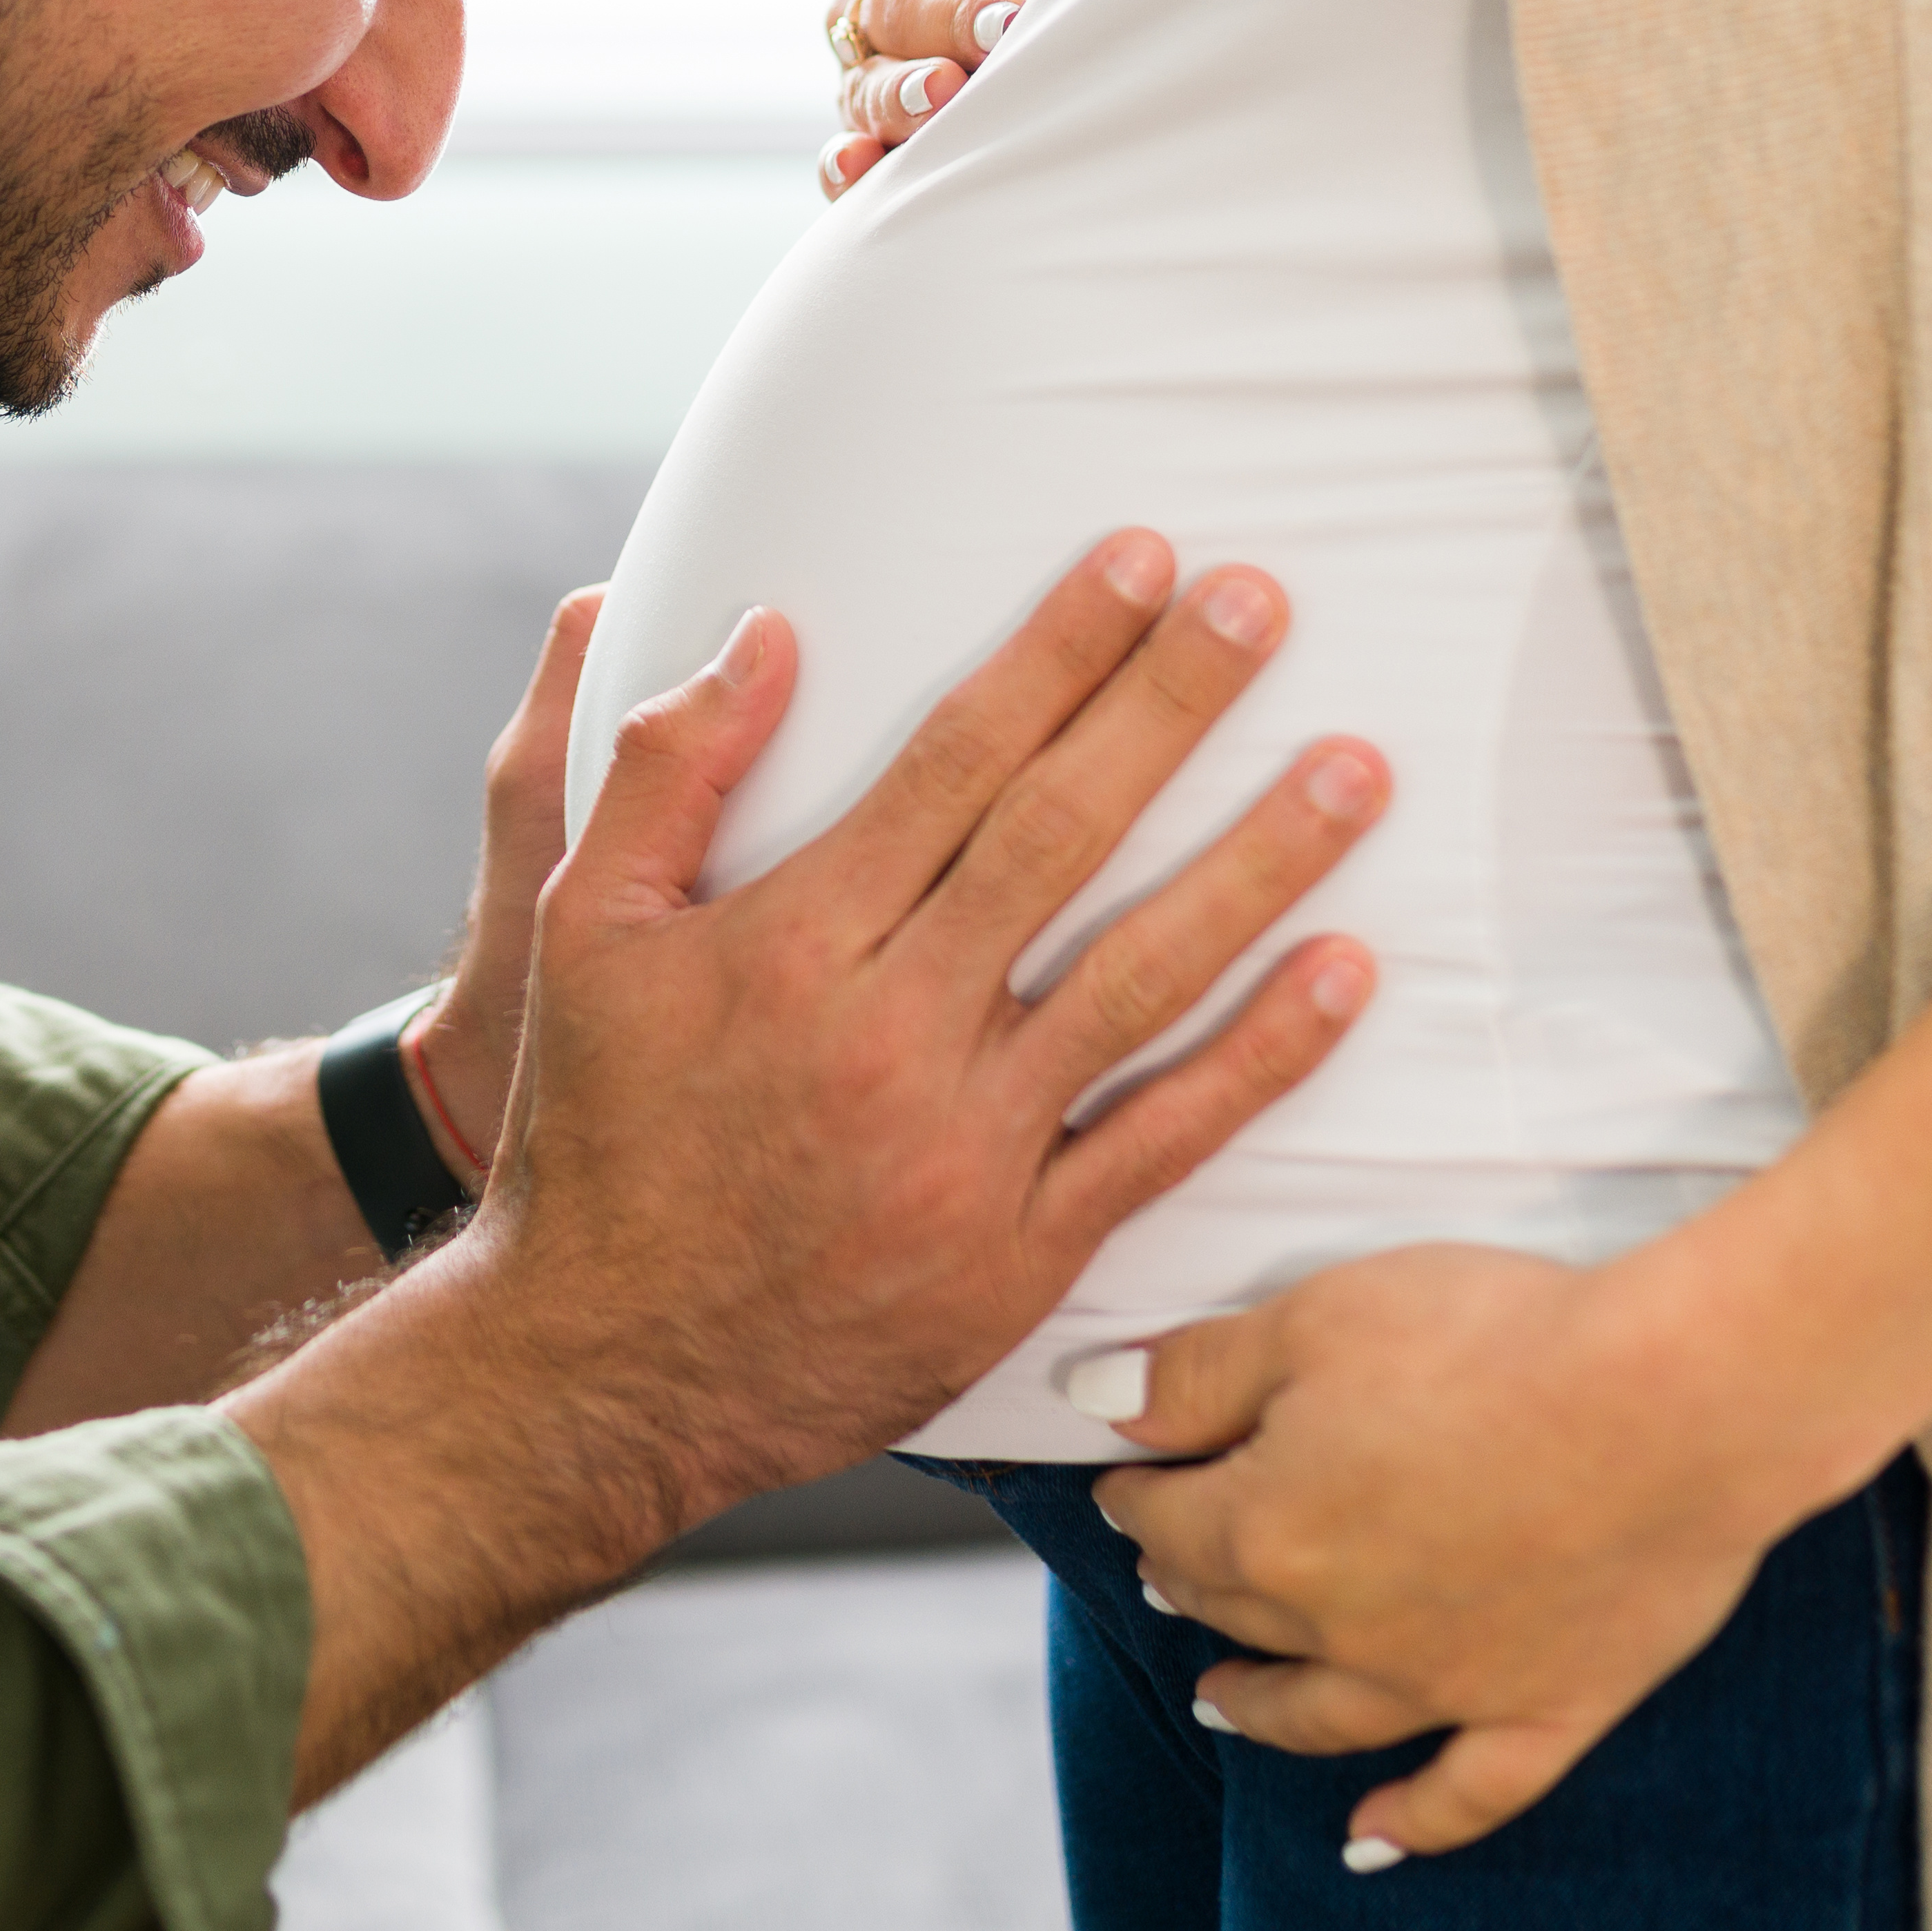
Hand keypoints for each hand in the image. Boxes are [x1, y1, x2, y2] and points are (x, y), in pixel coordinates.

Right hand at [231, 532, 1392, 1789]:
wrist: (601, 1369)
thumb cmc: (592, 1134)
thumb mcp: (574, 932)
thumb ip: (660, 772)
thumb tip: (764, 631)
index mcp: (791, 941)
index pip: (954, 760)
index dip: (1055, 651)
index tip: (1142, 561)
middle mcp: (891, 1032)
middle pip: (1061, 836)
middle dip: (1170, 707)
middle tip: (1264, 605)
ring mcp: (967, 1148)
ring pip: (1142, 978)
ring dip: (1258, 863)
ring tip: (1357, 767)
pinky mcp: (1018, 1253)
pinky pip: (1164, 1141)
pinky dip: (1264, 1057)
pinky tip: (1345, 971)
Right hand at [823, 0, 1060, 195]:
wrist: (1012, 16)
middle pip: (896, 5)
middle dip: (957, 16)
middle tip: (1011, 26)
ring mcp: (854, 73)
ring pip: (869, 83)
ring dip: (907, 89)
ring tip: (950, 90)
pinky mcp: (859, 140)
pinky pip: (840, 159)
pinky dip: (847, 164)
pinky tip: (863, 162)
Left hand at [1081, 1244, 1835, 1865]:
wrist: (1671, 1400)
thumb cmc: (1492, 1337)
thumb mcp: (1315, 1317)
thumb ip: (1195, 1373)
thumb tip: (1093, 1406)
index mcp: (1268, 1530)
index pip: (1168, 1521)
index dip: (1137, 1494)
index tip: (1126, 1481)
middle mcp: (1342, 1629)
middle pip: (1236, 1612)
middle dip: (1188, 1586)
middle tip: (1169, 1570)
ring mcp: (1446, 1685)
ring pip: (1323, 1716)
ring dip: (1260, 1709)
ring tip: (1220, 1701)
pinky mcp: (1549, 1710)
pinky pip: (1468, 1794)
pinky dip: (1413, 1823)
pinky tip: (1371, 1839)